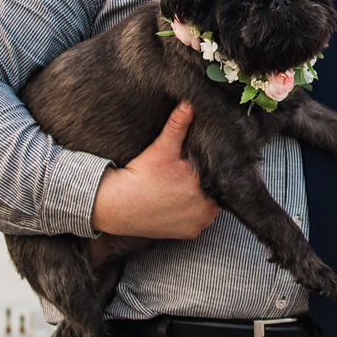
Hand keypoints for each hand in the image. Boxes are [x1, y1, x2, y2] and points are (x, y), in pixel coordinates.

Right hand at [91, 102, 222, 239]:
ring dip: (202, 198)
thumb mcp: (161, 148)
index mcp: (205, 185)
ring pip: (210, 206)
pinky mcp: (189, 234)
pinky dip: (193, 213)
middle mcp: (207, 208)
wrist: (116, 206)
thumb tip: (189, 103)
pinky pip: (199, 220)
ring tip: (184, 186)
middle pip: (217, 190)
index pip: (219, 174)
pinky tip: (180, 202)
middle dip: (207, 181)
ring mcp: (199, 223)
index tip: (198, 163)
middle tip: (189, 173)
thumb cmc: (139, 175)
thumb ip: (178, 125)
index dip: (212, 167)